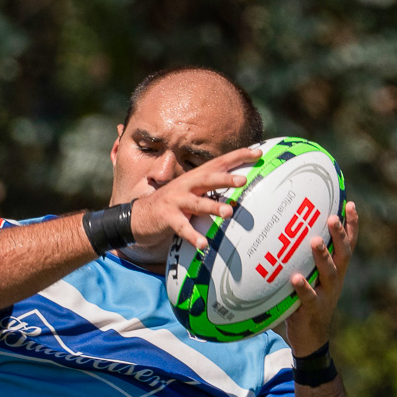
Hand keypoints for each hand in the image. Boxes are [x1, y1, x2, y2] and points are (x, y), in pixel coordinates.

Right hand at [129, 146, 261, 252]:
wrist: (139, 216)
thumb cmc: (173, 204)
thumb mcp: (191, 191)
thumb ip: (211, 187)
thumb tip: (239, 183)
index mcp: (194, 178)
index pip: (218, 163)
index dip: (237, 156)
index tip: (257, 152)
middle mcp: (185, 186)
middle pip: (207, 179)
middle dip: (225, 179)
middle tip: (243, 180)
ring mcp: (176, 202)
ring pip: (197, 203)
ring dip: (213, 207)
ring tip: (228, 213)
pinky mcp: (167, 219)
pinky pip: (182, 228)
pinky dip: (193, 236)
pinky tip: (203, 244)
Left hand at [283, 201, 359, 355]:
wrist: (310, 337)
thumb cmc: (307, 299)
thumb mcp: (311, 275)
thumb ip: (305, 256)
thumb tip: (288, 228)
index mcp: (337, 269)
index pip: (349, 243)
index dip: (352, 225)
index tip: (349, 203)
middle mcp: (336, 279)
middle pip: (343, 254)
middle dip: (339, 235)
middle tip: (332, 218)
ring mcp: (327, 294)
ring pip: (329, 273)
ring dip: (322, 257)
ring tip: (314, 241)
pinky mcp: (313, 310)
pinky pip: (309, 297)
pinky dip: (303, 287)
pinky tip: (296, 278)